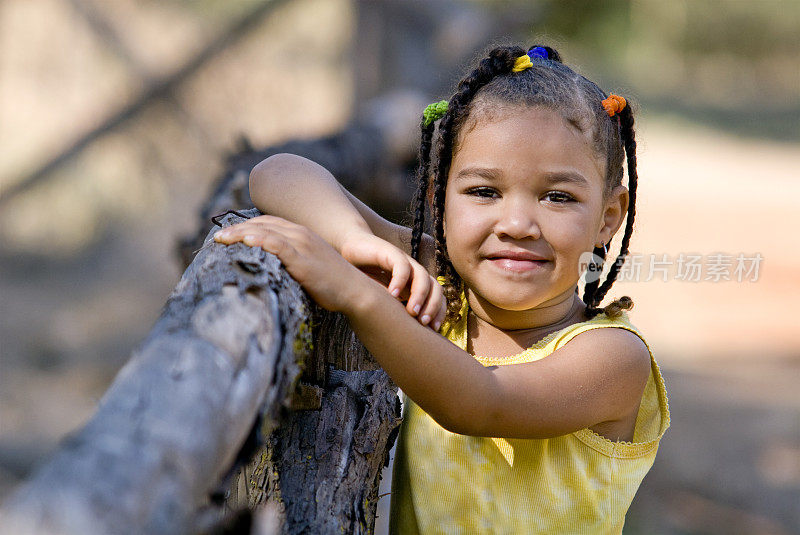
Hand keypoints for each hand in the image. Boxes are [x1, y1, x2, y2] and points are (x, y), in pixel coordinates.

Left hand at [213, 217, 444, 329]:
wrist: (355, 291)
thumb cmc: (332, 284)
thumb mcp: (309, 267)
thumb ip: (291, 262)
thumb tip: (271, 270)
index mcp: (302, 234)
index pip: (268, 223)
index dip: (247, 225)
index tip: (228, 233)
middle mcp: (301, 235)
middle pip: (262, 225)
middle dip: (237, 229)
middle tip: (217, 237)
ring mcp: (302, 245)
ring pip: (265, 232)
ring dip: (240, 234)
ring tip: (221, 239)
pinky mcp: (303, 259)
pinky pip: (278, 245)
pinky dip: (261, 240)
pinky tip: (246, 241)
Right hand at [338, 231, 445, 330]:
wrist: (350, 250)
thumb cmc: (365, 276)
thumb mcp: (381, 297)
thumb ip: (392, 310)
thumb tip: (403, 338)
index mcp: (415, 284)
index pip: (437, 298)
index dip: (439, 312)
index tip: (434, 330)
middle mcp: (413, 272)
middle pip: (435, 287)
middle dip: (433, 306)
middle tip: (423, 322)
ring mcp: (403, 262)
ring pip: (422, 276)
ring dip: (420, 295)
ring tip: (411, 312)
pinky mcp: (390, 253)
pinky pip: (401, 266)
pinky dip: (400, 280)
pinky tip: (392, 295)